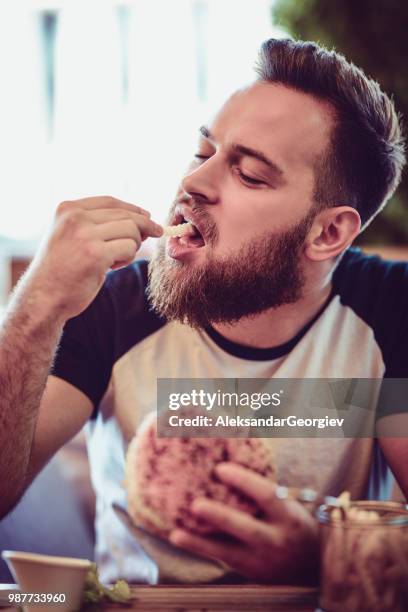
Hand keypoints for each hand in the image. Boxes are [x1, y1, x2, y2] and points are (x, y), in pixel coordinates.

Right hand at [26, 196, 162, 320]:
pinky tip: (113, 266)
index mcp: (67, 209)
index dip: (133, 209)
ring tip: (117, 259)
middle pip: (125, 215)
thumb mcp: (71, 236)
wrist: (43, 297)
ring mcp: (84, 235)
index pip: (110, 202)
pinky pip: (128, 249)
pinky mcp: (95, 255)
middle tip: (155, 234)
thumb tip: (142, 220)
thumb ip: (96, 224)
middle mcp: (75, 218)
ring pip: (131, 230)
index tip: (148, 217)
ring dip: (132, 246)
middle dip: (143, 227)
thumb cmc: (61, 270)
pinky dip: (127, 258)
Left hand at [169, 463, 318, 583]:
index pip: (268, 496)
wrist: (311, 564)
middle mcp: (277, 540)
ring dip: (200, 543)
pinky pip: (222, 560)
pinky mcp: (250, 572)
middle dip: (220, 517)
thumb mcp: (289, 505)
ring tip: (176, 532)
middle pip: (246, 528)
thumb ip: (264, 491)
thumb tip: (226, 459)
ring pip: (228, 552)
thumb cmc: (291, 520)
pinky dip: (200, 549)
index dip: (244, 481)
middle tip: (195, 504)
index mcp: (289, 516)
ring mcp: (263, 560)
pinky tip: (179, 538)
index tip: (220, 468)